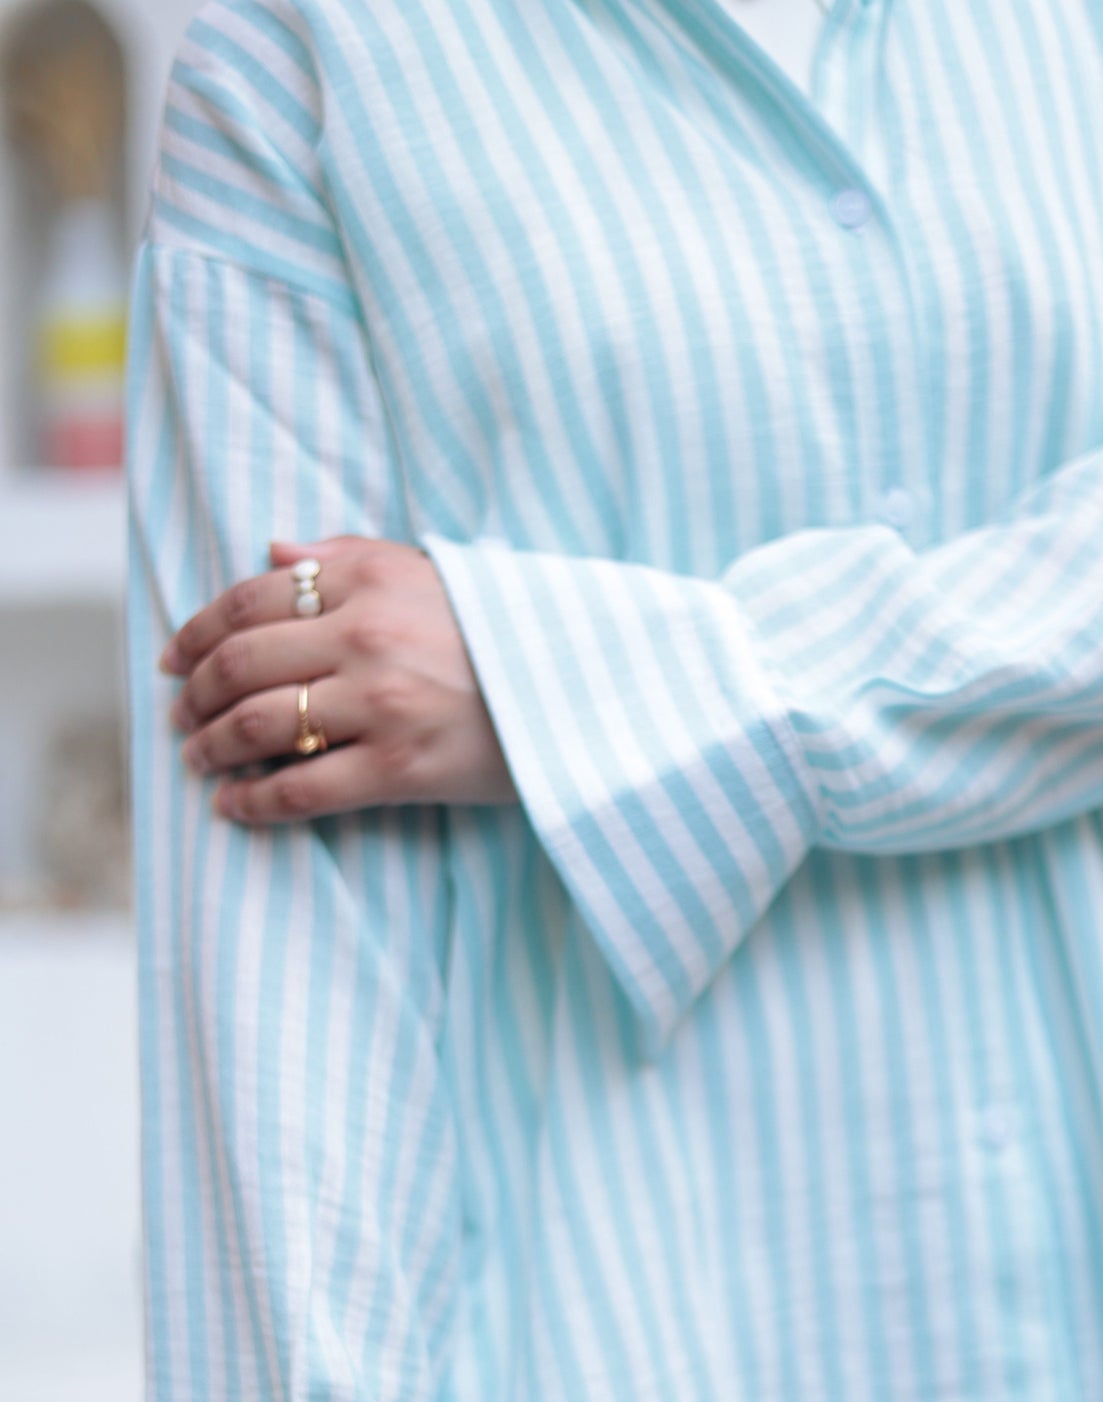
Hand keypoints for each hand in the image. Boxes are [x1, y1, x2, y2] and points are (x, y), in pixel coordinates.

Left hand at [161, 537, 520, 822]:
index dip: (197, 632)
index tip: (176, 659)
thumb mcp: (430, 570)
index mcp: (366, 581)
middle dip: (195, 695)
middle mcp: (365, 637)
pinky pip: (304, 790)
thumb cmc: (505, 631)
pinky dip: (255, 803)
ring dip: (211, 748)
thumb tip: (272, 550)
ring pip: (258, 726)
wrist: (585, 690)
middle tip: (180, 716)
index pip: (249, 602)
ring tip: (198, 760)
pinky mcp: (400, 769)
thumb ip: (347, 556)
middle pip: (241, 664)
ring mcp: (380, 705)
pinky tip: (234, 808)